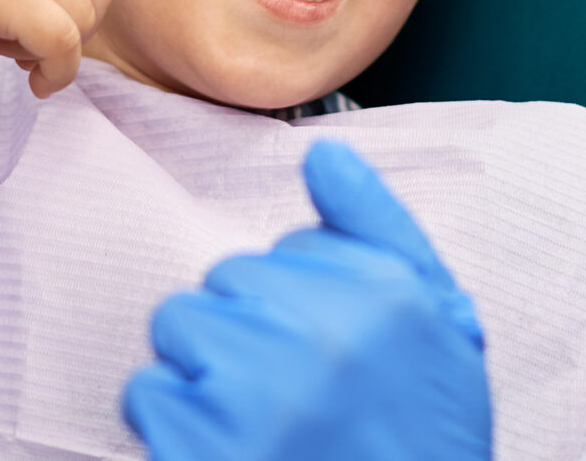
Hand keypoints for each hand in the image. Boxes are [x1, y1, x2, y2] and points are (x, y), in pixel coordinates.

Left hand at [123, 140, 490, 460]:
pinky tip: (226, 451)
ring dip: (205, 373)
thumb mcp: (437, 328)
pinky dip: (173, 424)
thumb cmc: (419, 439)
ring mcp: (257, 390)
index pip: (287, 250)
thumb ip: (381, 233)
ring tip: (256, 425)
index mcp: (384, 295)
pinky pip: (147, 390)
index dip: (298, 304)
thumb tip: (326, 154)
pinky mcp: (202, 443)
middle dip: (248, 332)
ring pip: (181, 326)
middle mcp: (321, 332)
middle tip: (292, 398)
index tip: (324, 356)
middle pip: (227, 284)